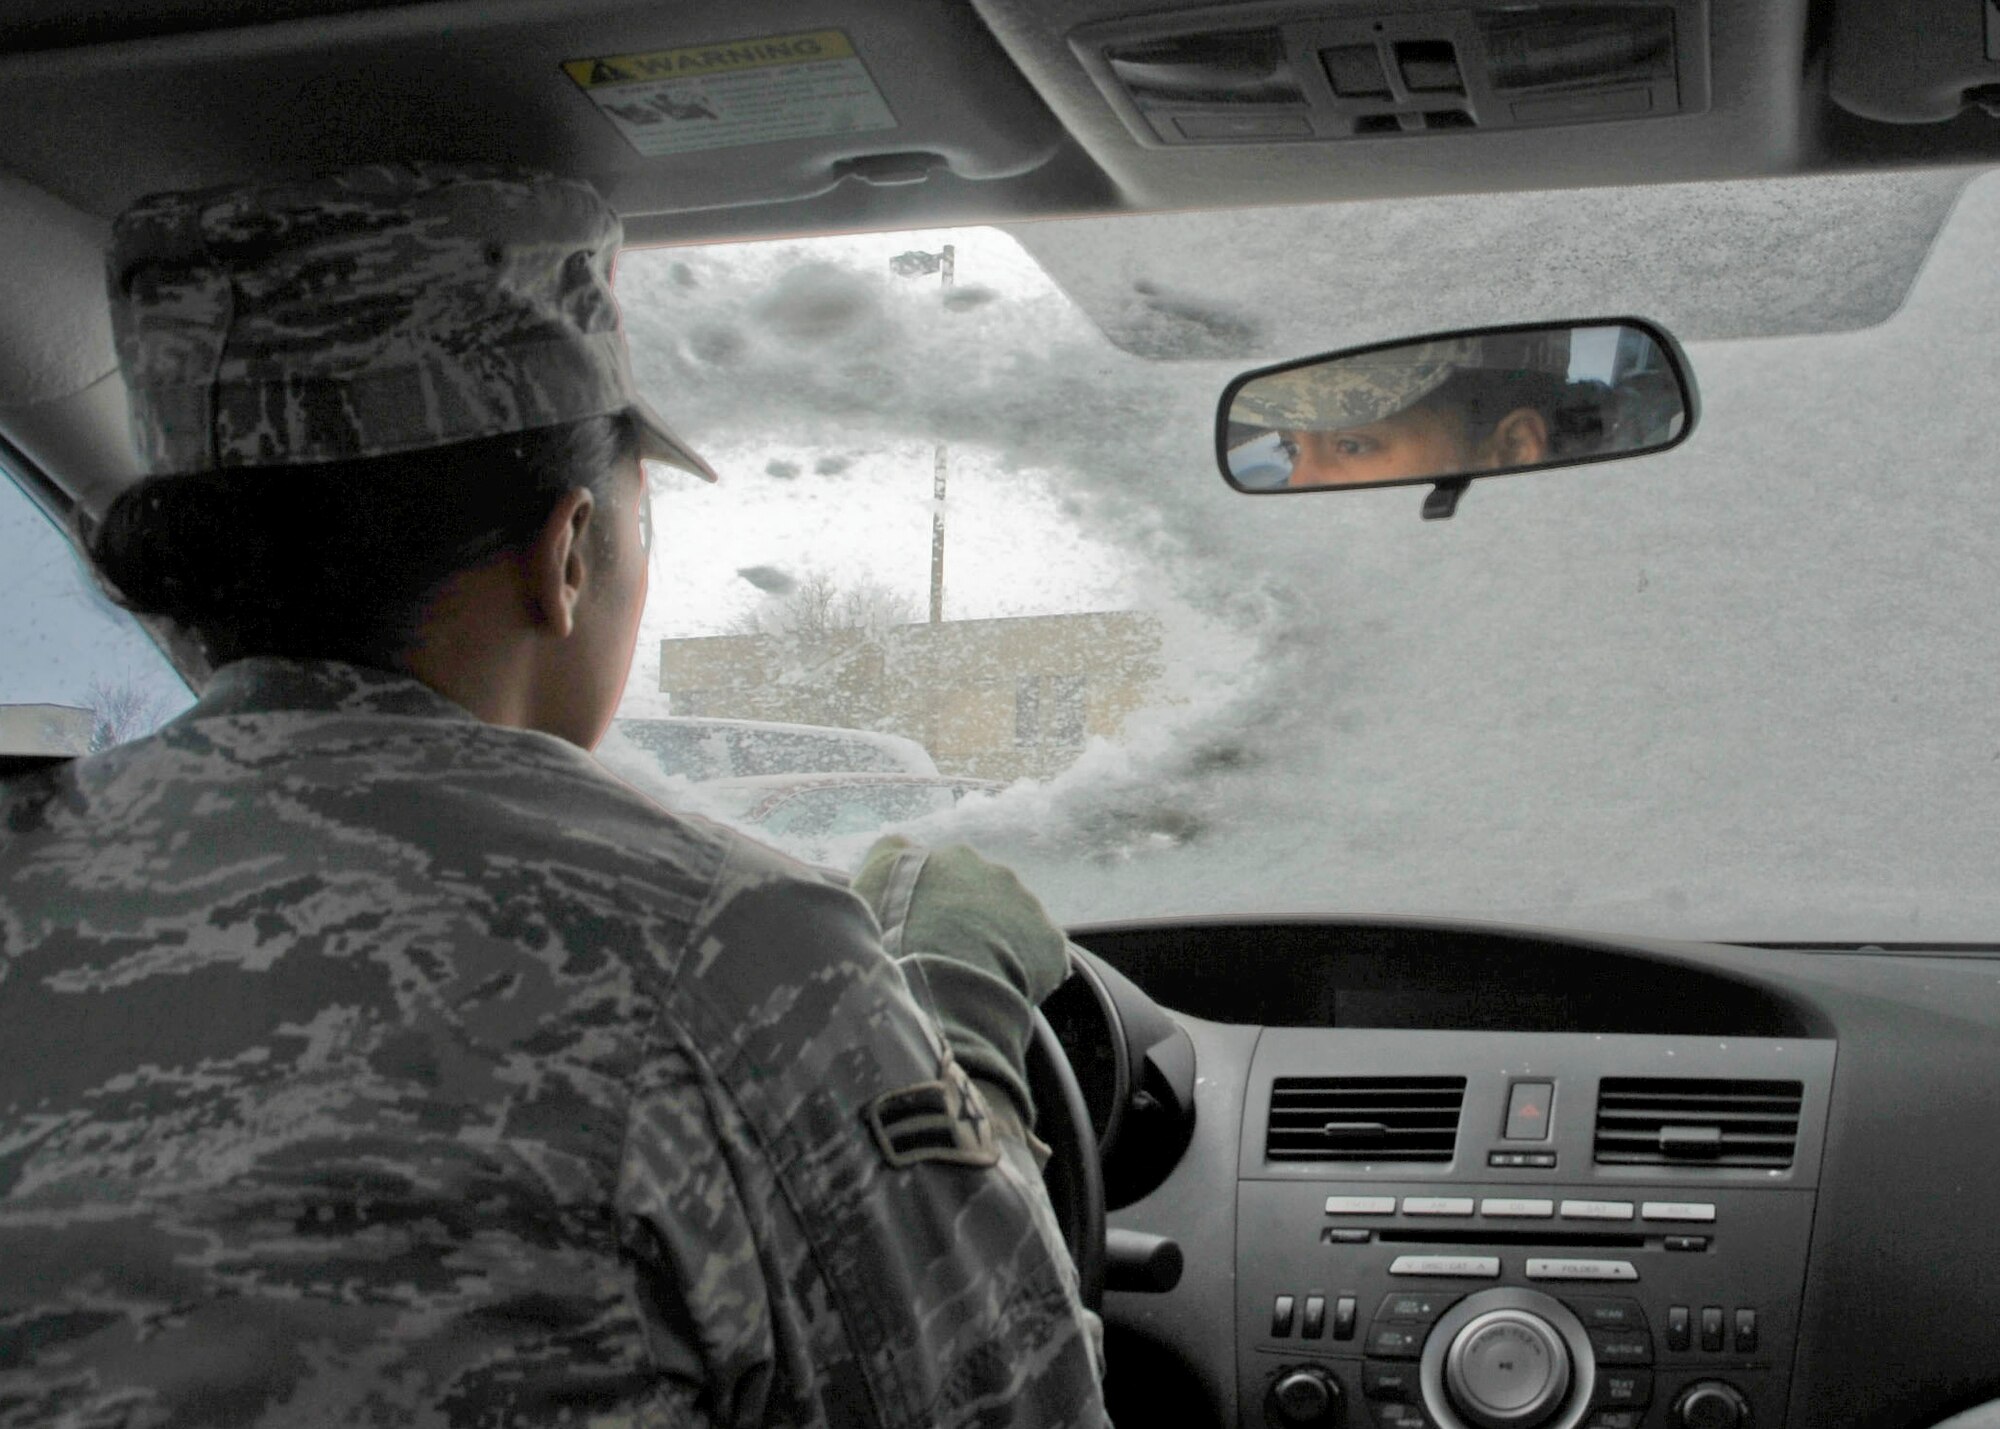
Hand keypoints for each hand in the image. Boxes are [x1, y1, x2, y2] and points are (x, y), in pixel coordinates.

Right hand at [851, 836, 1069, 1117]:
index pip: (923, 868)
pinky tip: (1001, 995)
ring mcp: (1020, 900)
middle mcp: (980, 865)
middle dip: (962, 920)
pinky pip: (1039, 954)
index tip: (913, 927)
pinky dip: (1026, 972)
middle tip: (942, 957)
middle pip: (971, 891)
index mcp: (932, 855)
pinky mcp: (1048, 937)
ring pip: (1008, 920)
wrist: (942, 984)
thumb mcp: (859, 900)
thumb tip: (858, 871)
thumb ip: (867, 878)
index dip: (919, 900)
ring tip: (971, 981)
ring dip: (996, 943)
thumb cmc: (888, 944)